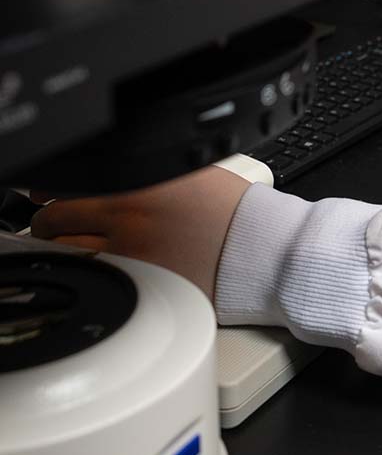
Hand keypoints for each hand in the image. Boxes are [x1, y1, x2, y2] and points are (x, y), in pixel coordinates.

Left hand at [30, 166, 251, 301]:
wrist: (258, 246)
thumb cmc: (232, 210)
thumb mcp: (189, 171)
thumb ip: (145, 170)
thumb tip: (106, 173)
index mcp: (138, 182)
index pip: (67, 186)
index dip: (51, 192)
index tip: (51, 196)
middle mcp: (127, 216)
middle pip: (55, 221)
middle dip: (48, 223)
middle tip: (53, 224)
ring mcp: (127, 254)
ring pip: (66, 253)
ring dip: (62, 248)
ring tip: (73, 246)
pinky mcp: (135, 283)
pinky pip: (91, 277)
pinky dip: (88, 270)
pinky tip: (99, 265)